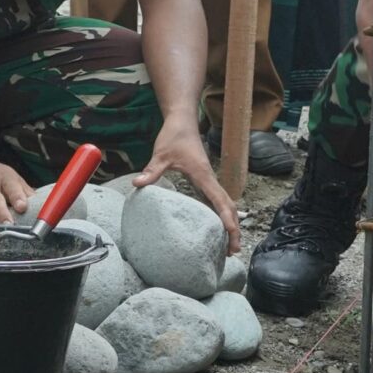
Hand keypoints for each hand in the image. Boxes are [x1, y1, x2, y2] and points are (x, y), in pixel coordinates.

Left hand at [132, 128, 241, 251]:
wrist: (182, 121)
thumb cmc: (174, 136)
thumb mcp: (161, 154)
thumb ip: (152, 170)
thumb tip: (137, 184)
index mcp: (204, 176)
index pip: (220, 201)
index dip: (227, 219)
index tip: (232, 235)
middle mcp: (210, 179)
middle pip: (229, 206)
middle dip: (234, 228)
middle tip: (234, 251)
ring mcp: (208, 180)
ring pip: (226, 204)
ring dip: (230, 222)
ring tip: (230, 244)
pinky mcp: (204, 179)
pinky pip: (216, 200)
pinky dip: (221, 214)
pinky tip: (216, 226)